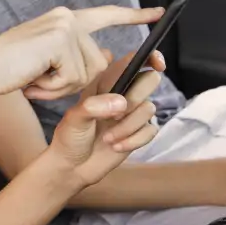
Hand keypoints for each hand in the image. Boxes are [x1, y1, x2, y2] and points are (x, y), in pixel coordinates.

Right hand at [0, 5, 163, 97]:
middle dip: (72, 81)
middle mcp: (66, 17)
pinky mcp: (61, 42)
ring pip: (87, 73)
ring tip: (34, 79)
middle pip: (96, 61)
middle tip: (40, 80)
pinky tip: (34, 81)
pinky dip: (54, 88)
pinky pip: (74, 78)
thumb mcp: (47, 59)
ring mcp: (64, 27)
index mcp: (63, 18)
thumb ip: (73, 54)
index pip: (105, 15)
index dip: (133, 15)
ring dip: (61, 86)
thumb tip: (106, 57)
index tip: (157, 13)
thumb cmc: (10, 68)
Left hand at [47, 52, 165, 186]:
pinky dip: (133, 140)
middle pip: (149, 80)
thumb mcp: (74, 118)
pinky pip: (151, 130)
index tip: (157, 63)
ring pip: (149, 108)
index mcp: (104, 83)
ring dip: (128, 126)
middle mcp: (121, 94)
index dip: (149, 58)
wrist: (72, 167)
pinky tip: (115, 146)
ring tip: (107, 137)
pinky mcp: (138, 133)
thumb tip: (122, 103)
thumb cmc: (68, 137)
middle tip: (116, 114)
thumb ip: (94, 107)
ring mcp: (131, 114)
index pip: (132, 62)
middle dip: (135, 98)